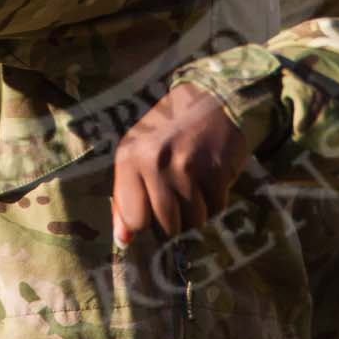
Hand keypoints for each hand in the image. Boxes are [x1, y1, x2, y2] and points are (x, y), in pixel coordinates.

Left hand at [110, 83, 248, 246]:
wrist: (215, 98)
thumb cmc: (171, 129)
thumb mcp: (139, 151)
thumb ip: (126, 195)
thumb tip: (122, 241)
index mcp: (129, 157)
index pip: (134, 220)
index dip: (146, 222)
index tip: (153, 212)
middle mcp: (154, 162)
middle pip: (167, 226)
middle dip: (177, 221)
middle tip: (181, 196)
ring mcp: (186, 167)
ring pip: (194, 222)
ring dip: (198, 212)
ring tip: (196, 184)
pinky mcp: (215, 171)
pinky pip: (216, 209)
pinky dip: (216, 201)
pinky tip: (212, 178)